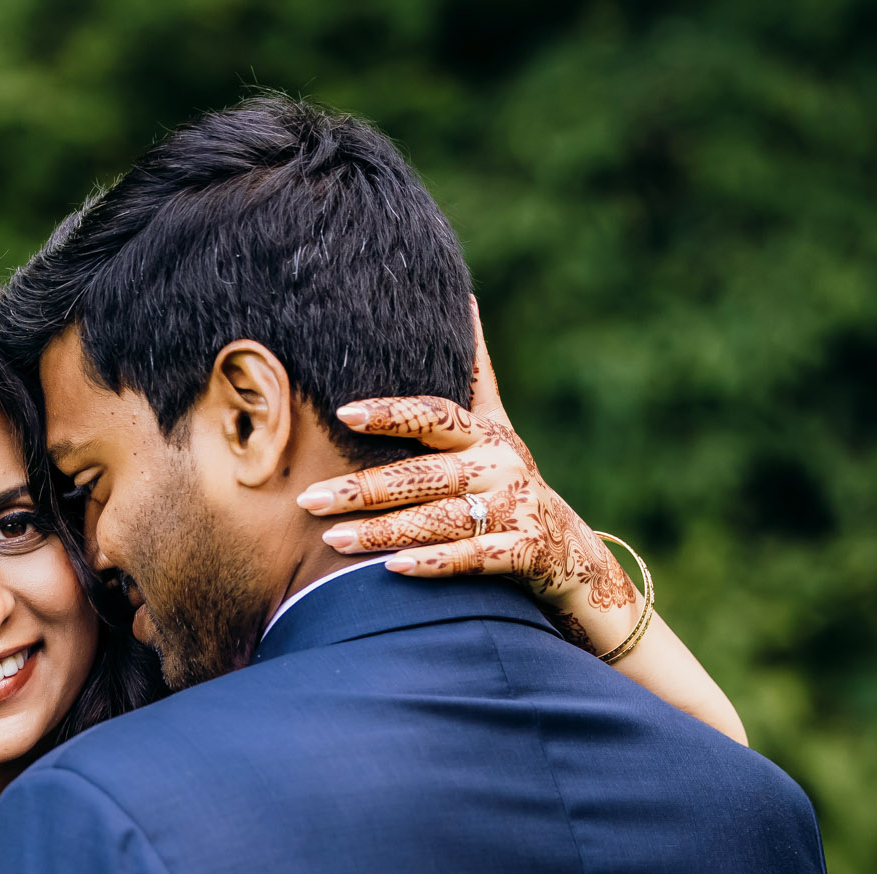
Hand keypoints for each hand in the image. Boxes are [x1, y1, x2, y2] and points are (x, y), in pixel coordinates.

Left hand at [294, 298, 639, 653]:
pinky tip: (392, 570)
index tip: (344, 413)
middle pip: (424, 475)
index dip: (392, 414)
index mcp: (485, 434)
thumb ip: (474, 374)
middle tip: (309, 498)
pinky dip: (436, 563)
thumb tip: (464, 300)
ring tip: (332, 539)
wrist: (568, 548)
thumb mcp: (497, 425)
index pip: (434, 416)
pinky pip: (475, 557)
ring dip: (386, 532)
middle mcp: (500, 466)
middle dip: (364, 488)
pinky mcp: (524, 552)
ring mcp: (514, 510)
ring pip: (442, 519)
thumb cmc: (509, 480)